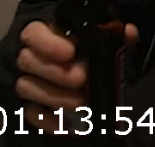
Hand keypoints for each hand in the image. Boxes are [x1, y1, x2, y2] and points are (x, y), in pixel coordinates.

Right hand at [15, 20, 137, 132]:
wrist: (87, 73)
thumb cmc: (93, 51)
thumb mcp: (107, 39)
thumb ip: (116, 34)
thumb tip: (128, 32)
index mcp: (48, 34)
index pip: (34, 32)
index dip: (49, 42)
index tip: (70, 52)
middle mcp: (32, 56)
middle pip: (28, 60)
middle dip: (56, 72)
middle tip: (81, 79)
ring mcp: (28, 81)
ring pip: (26, 87)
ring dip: (55, 96)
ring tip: (81, 102)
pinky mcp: (29, 104)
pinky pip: (31, 113)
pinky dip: (49, 120)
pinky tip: (68, 123)